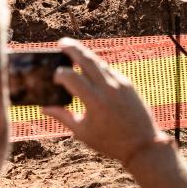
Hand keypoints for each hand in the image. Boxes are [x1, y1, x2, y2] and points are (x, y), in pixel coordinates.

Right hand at [42, 38, 170, 165]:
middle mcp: (107, 88)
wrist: (143, 145)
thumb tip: (44, 108)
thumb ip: (62, 116)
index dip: (60, 74)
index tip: (55, 78)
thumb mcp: (82, 132)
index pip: (71, 76)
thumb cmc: (110, 142)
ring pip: (99, 62)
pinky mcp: (128, 83)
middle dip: (72, 48)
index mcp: (94, 101)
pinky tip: (90, 70)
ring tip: (73, 51)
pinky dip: (98, 67)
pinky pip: (109, 70)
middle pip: (86, 59)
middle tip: (61, 42)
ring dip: (85, 55)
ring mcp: (120, 83)